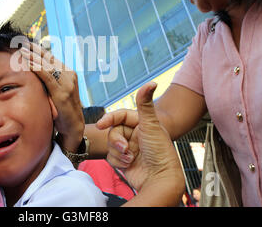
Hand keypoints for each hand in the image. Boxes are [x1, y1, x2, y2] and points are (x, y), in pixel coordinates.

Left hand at [20, 42, 84, 152]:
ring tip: (21, 49)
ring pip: (48, 65)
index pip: (51, 58)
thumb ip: (48, 82)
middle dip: (35, 49)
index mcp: (67, 73)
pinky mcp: (63, 92)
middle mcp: (69, 75)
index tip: (25, 43)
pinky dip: (37, 67)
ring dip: (34, 56)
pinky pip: (48, 76)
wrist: (73, 128)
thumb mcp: (54, 93)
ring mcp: (67, 83)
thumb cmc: (61, 111)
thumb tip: (32, 72)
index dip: (38, 50)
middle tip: (20, 41)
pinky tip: (28, 62)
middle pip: (49, 58)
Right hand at [97, 82, 184, 204]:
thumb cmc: (160, 152)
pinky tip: (130, 165)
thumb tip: (152, 82)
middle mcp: (134, 135)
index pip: (120, 116)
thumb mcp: (151, 124)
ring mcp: (129, 148)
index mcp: (141, 123)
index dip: (109, 118)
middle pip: (113, 131)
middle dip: (117, 141)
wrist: (160, 179)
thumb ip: (145, 103)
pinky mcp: (123, 161)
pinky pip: (111, 157)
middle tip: (126, 147)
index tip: (101, 124)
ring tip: (131, 158)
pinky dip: (118, 162)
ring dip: (119, 152)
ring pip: (111, 145)